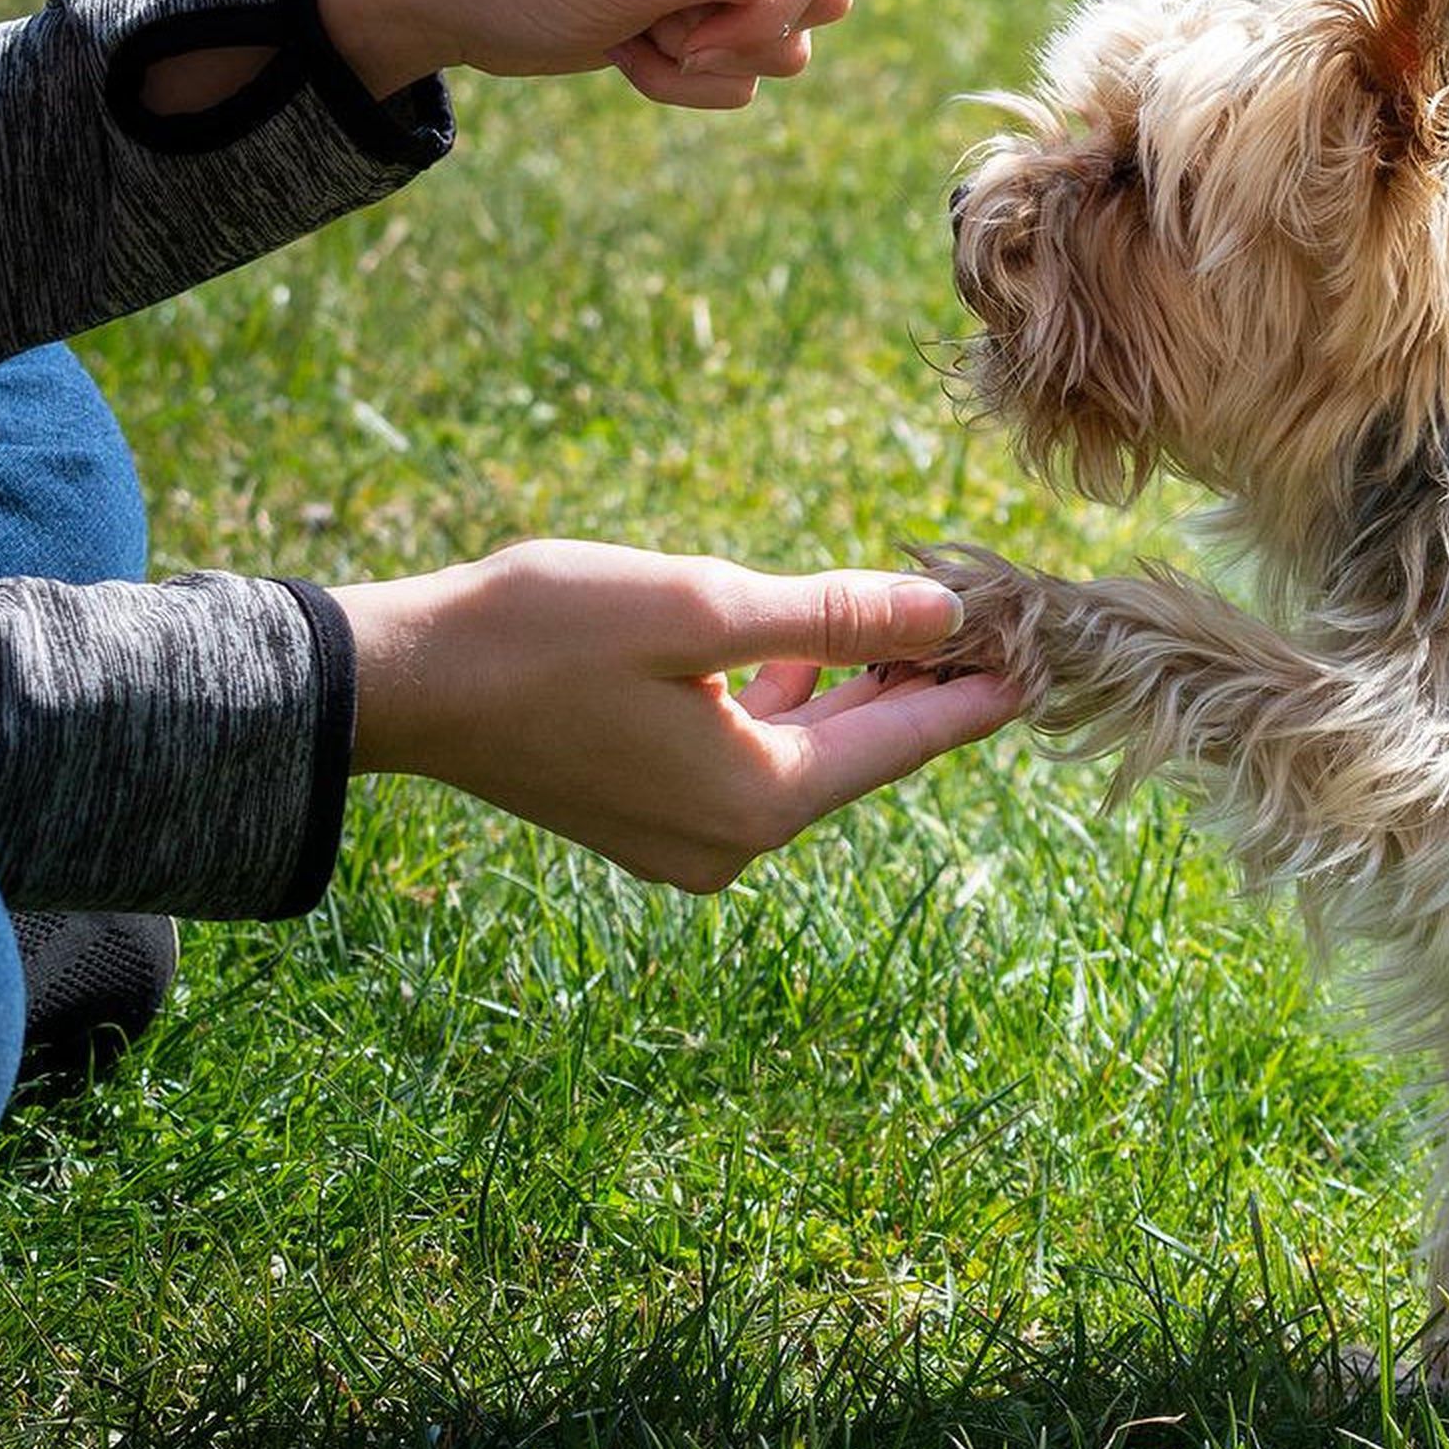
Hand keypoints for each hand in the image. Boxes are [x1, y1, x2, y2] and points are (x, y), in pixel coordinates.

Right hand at [330, 542, 1018, 892]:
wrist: (399, 686)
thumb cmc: (542, 633)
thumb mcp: (703, 607)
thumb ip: (833, 617)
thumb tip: (943, 617)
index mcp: (760, 801)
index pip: (905, 743)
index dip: (980, 691)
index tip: (1049, 654)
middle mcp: (733, 842)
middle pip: (861, 755)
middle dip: (922, 686)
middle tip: (994, 620)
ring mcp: (686, 840)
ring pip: (807, 757)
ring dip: (855, 691)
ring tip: (918, 623)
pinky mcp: (645, 818)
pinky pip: (750, 762)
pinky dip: (788, 707)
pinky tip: (804, 655)